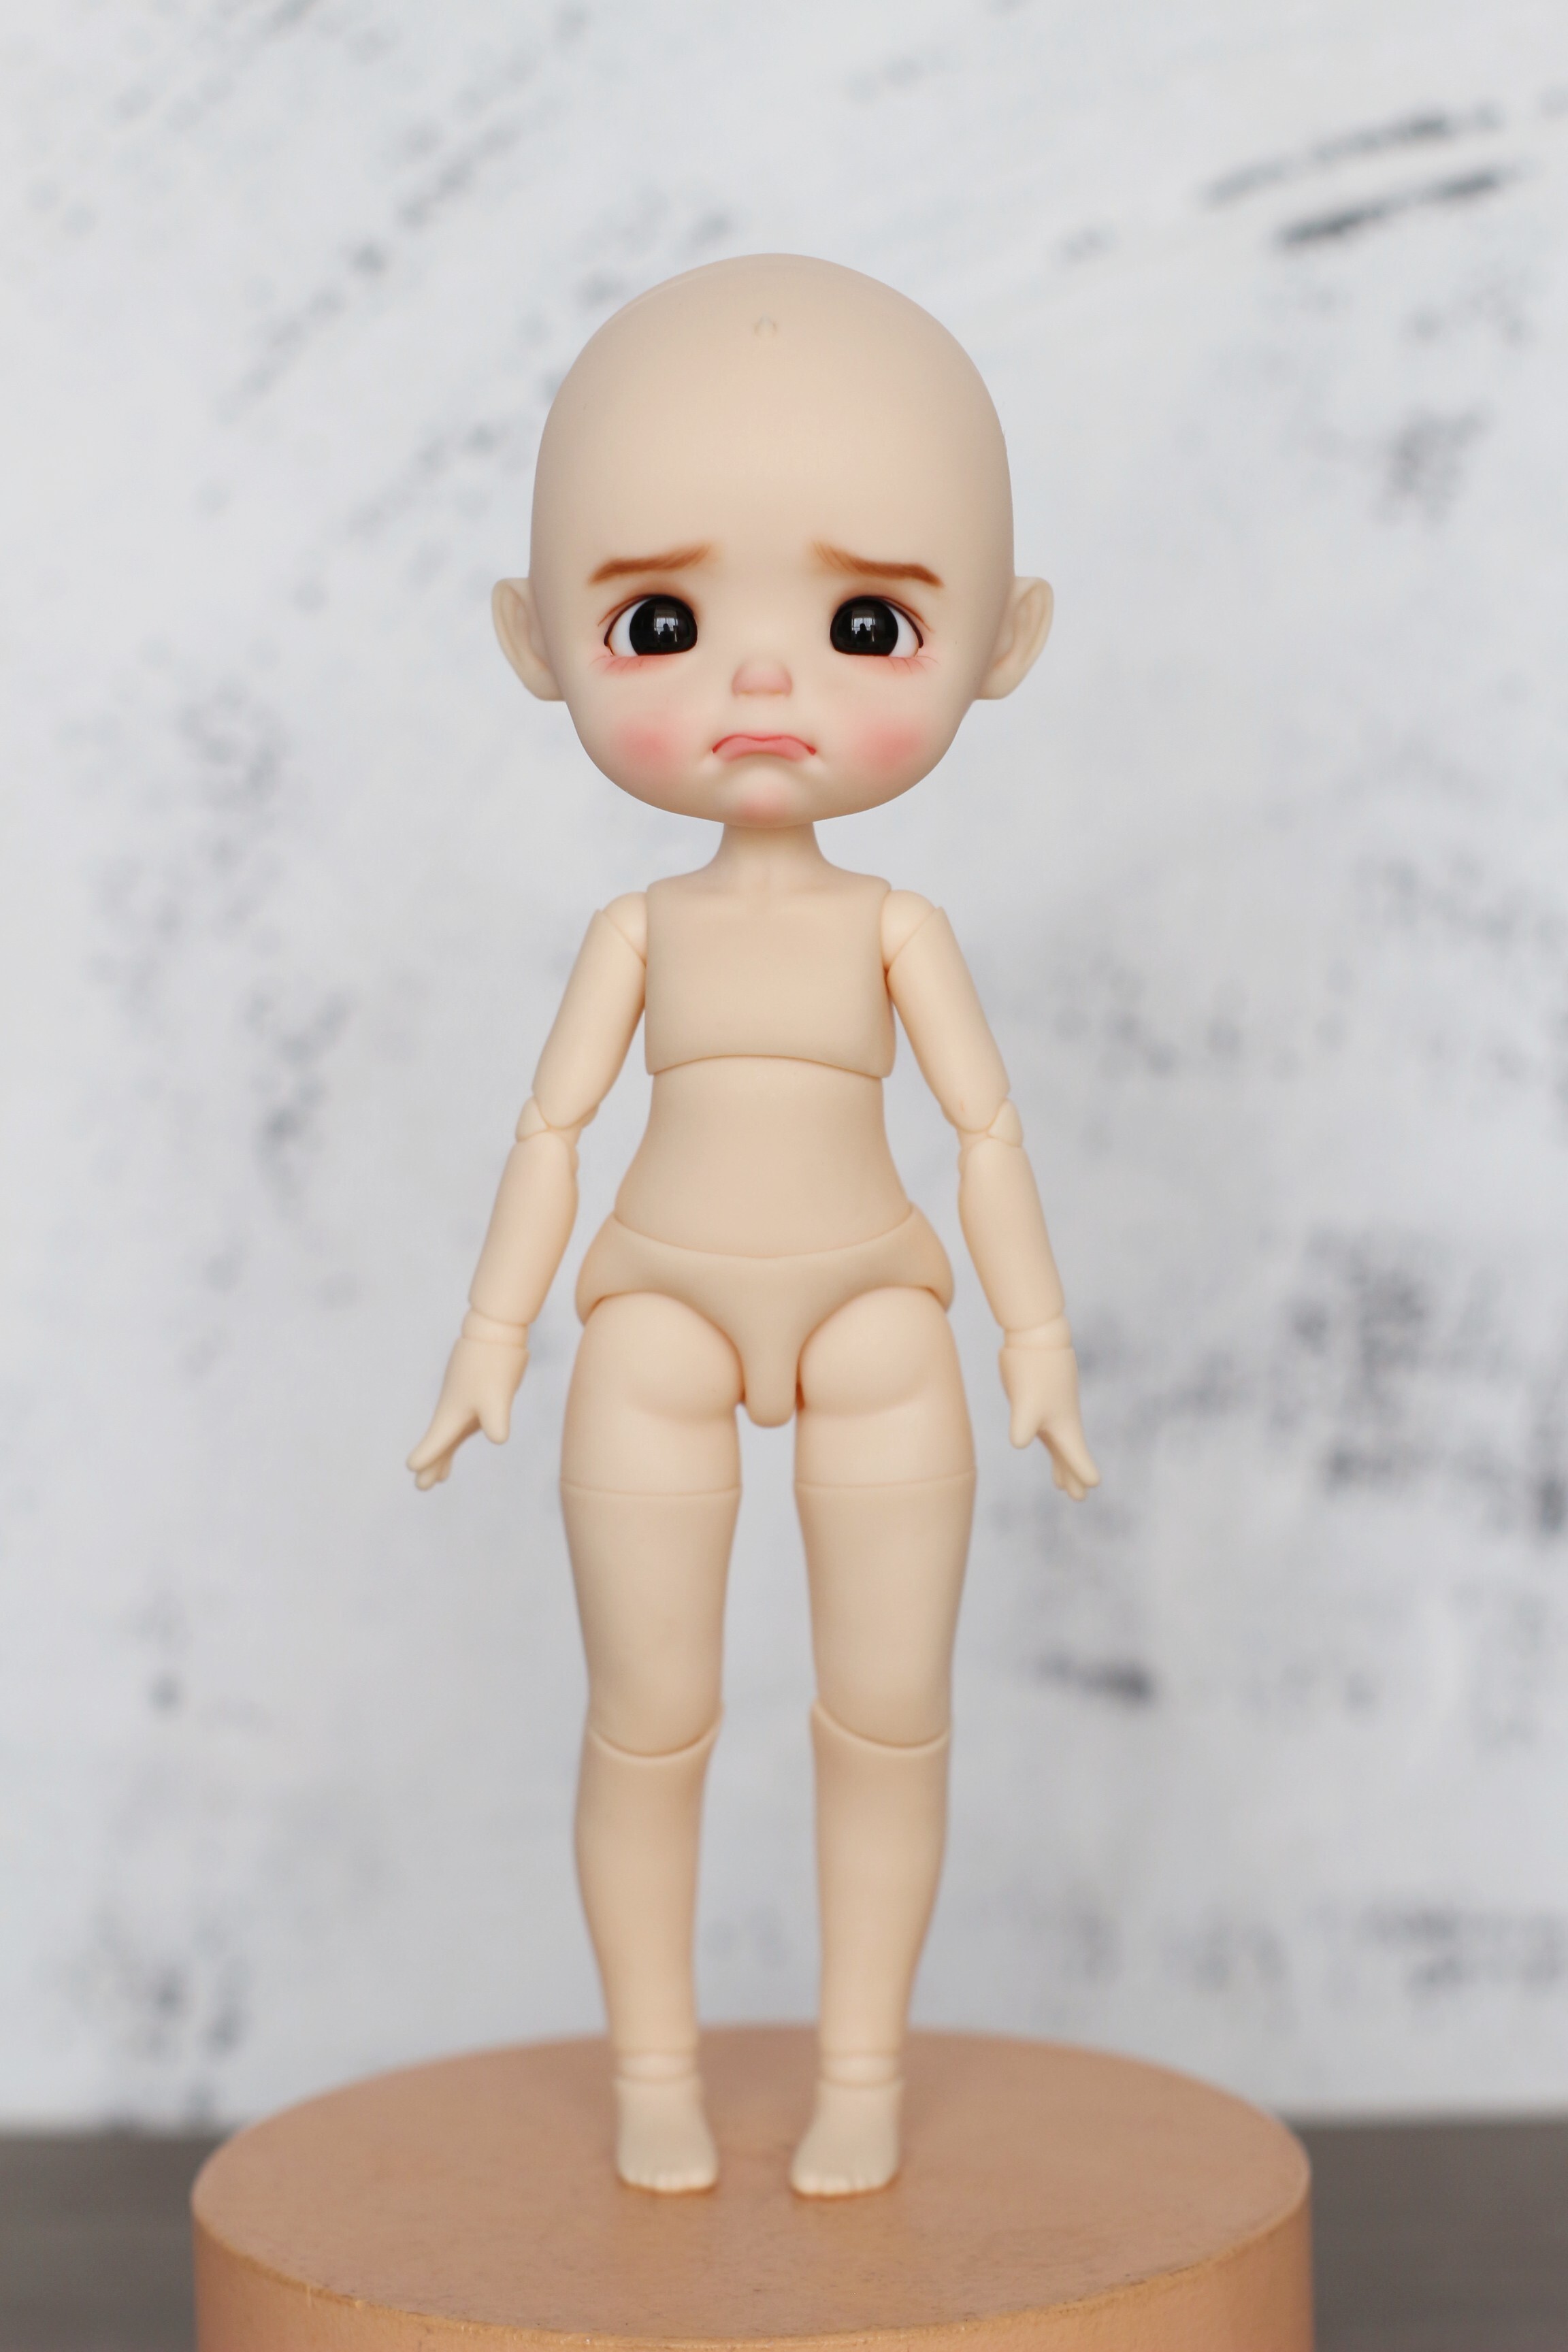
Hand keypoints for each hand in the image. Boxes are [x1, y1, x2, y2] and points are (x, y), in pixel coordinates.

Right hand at [407, 1323, 528, 1490]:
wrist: (494, 1334)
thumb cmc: (492, 1365)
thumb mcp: (496, 1396)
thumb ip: (495, 1421)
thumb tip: (498, 1439)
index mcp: (451, 1414)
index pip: (436, 1442)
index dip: (427, 1457)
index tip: (413, 1470)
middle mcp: (453, 1411)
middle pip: (440, 1443)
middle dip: (431, 1464)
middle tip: (422, 1487)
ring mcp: (463, 1405)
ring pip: (449, 1435)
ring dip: (442, 1455)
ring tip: (441, 1477)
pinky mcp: (474, 1398)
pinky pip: (460, 1425)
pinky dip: (455, 1439)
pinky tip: (458, 1443)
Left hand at [998, 1339, 1099, 1499]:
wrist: (1036, 1338)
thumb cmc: (1035, 1372)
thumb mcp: (1027, 1404)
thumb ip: (1023, 1426)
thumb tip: (1019, 1444)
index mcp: (1065, 1428)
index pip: (1076, 1458)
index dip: (1082, 1473)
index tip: (1091, 1488)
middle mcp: (1061, 1423)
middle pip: (1069, 1456)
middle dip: (1073, 1477)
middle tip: (1079, 1498)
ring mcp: (1051, 1413)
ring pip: (1059, 1445)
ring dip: (1062, 1464)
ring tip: (1061, 1484)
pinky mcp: (1039, 1403)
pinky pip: (1048, 1432)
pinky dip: (1051, 1445)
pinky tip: (1043, 1442)